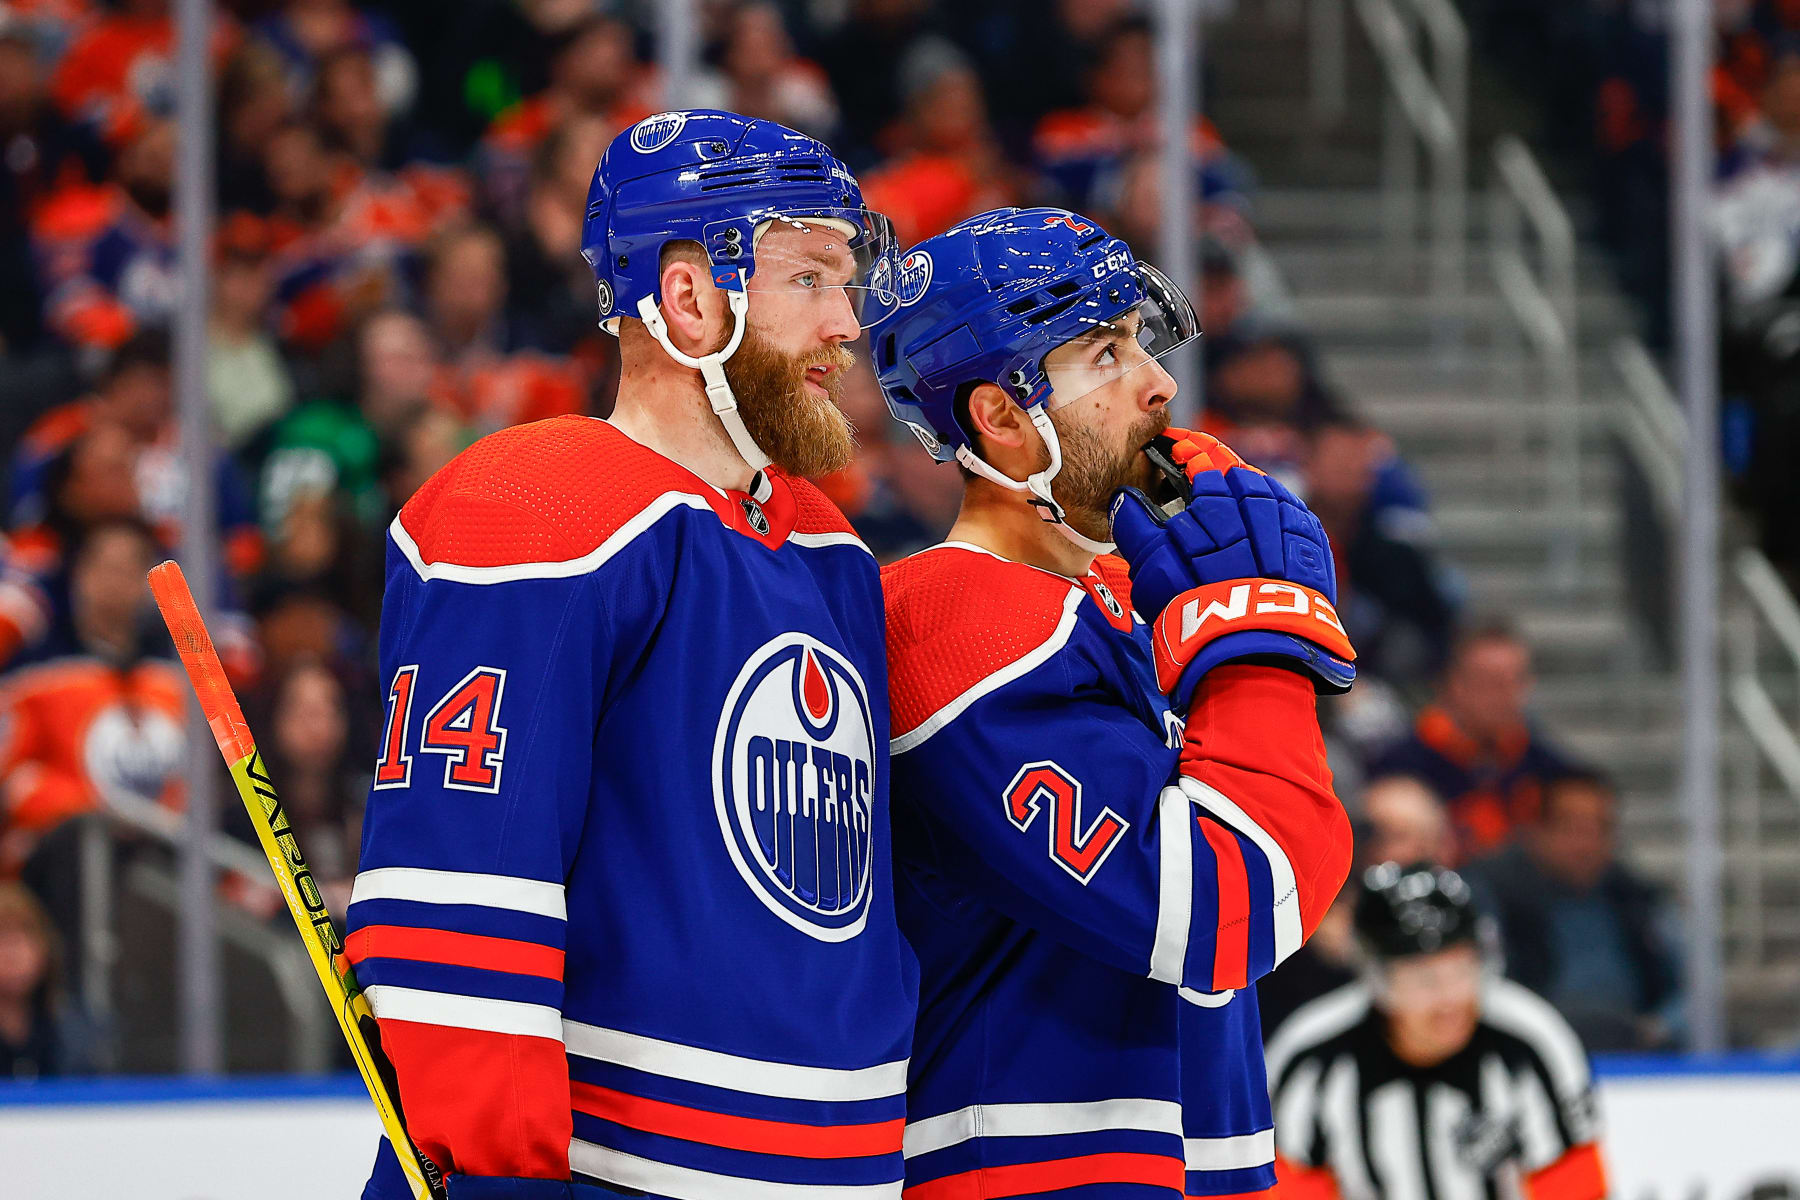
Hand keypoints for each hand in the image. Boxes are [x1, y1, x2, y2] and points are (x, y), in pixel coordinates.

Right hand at [1111, 428, 1354, 699]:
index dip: (1186, 449)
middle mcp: (1258, 505)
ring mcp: (1290, 525)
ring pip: (1266, 490)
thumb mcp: (1152, 570)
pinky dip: (1274, 509)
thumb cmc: (1195, 612)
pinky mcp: (1312, 547)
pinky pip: (1292, 514)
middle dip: (1215, 464)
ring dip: (1246, 486)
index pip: (1201, 459)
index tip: (1174, 445)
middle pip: (1235, 472)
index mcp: (1217, 502)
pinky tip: (1264, 519)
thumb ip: (1136, 527)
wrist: (1256, 655)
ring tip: (1229, 492)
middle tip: (1198, 464)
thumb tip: (1124, 497)